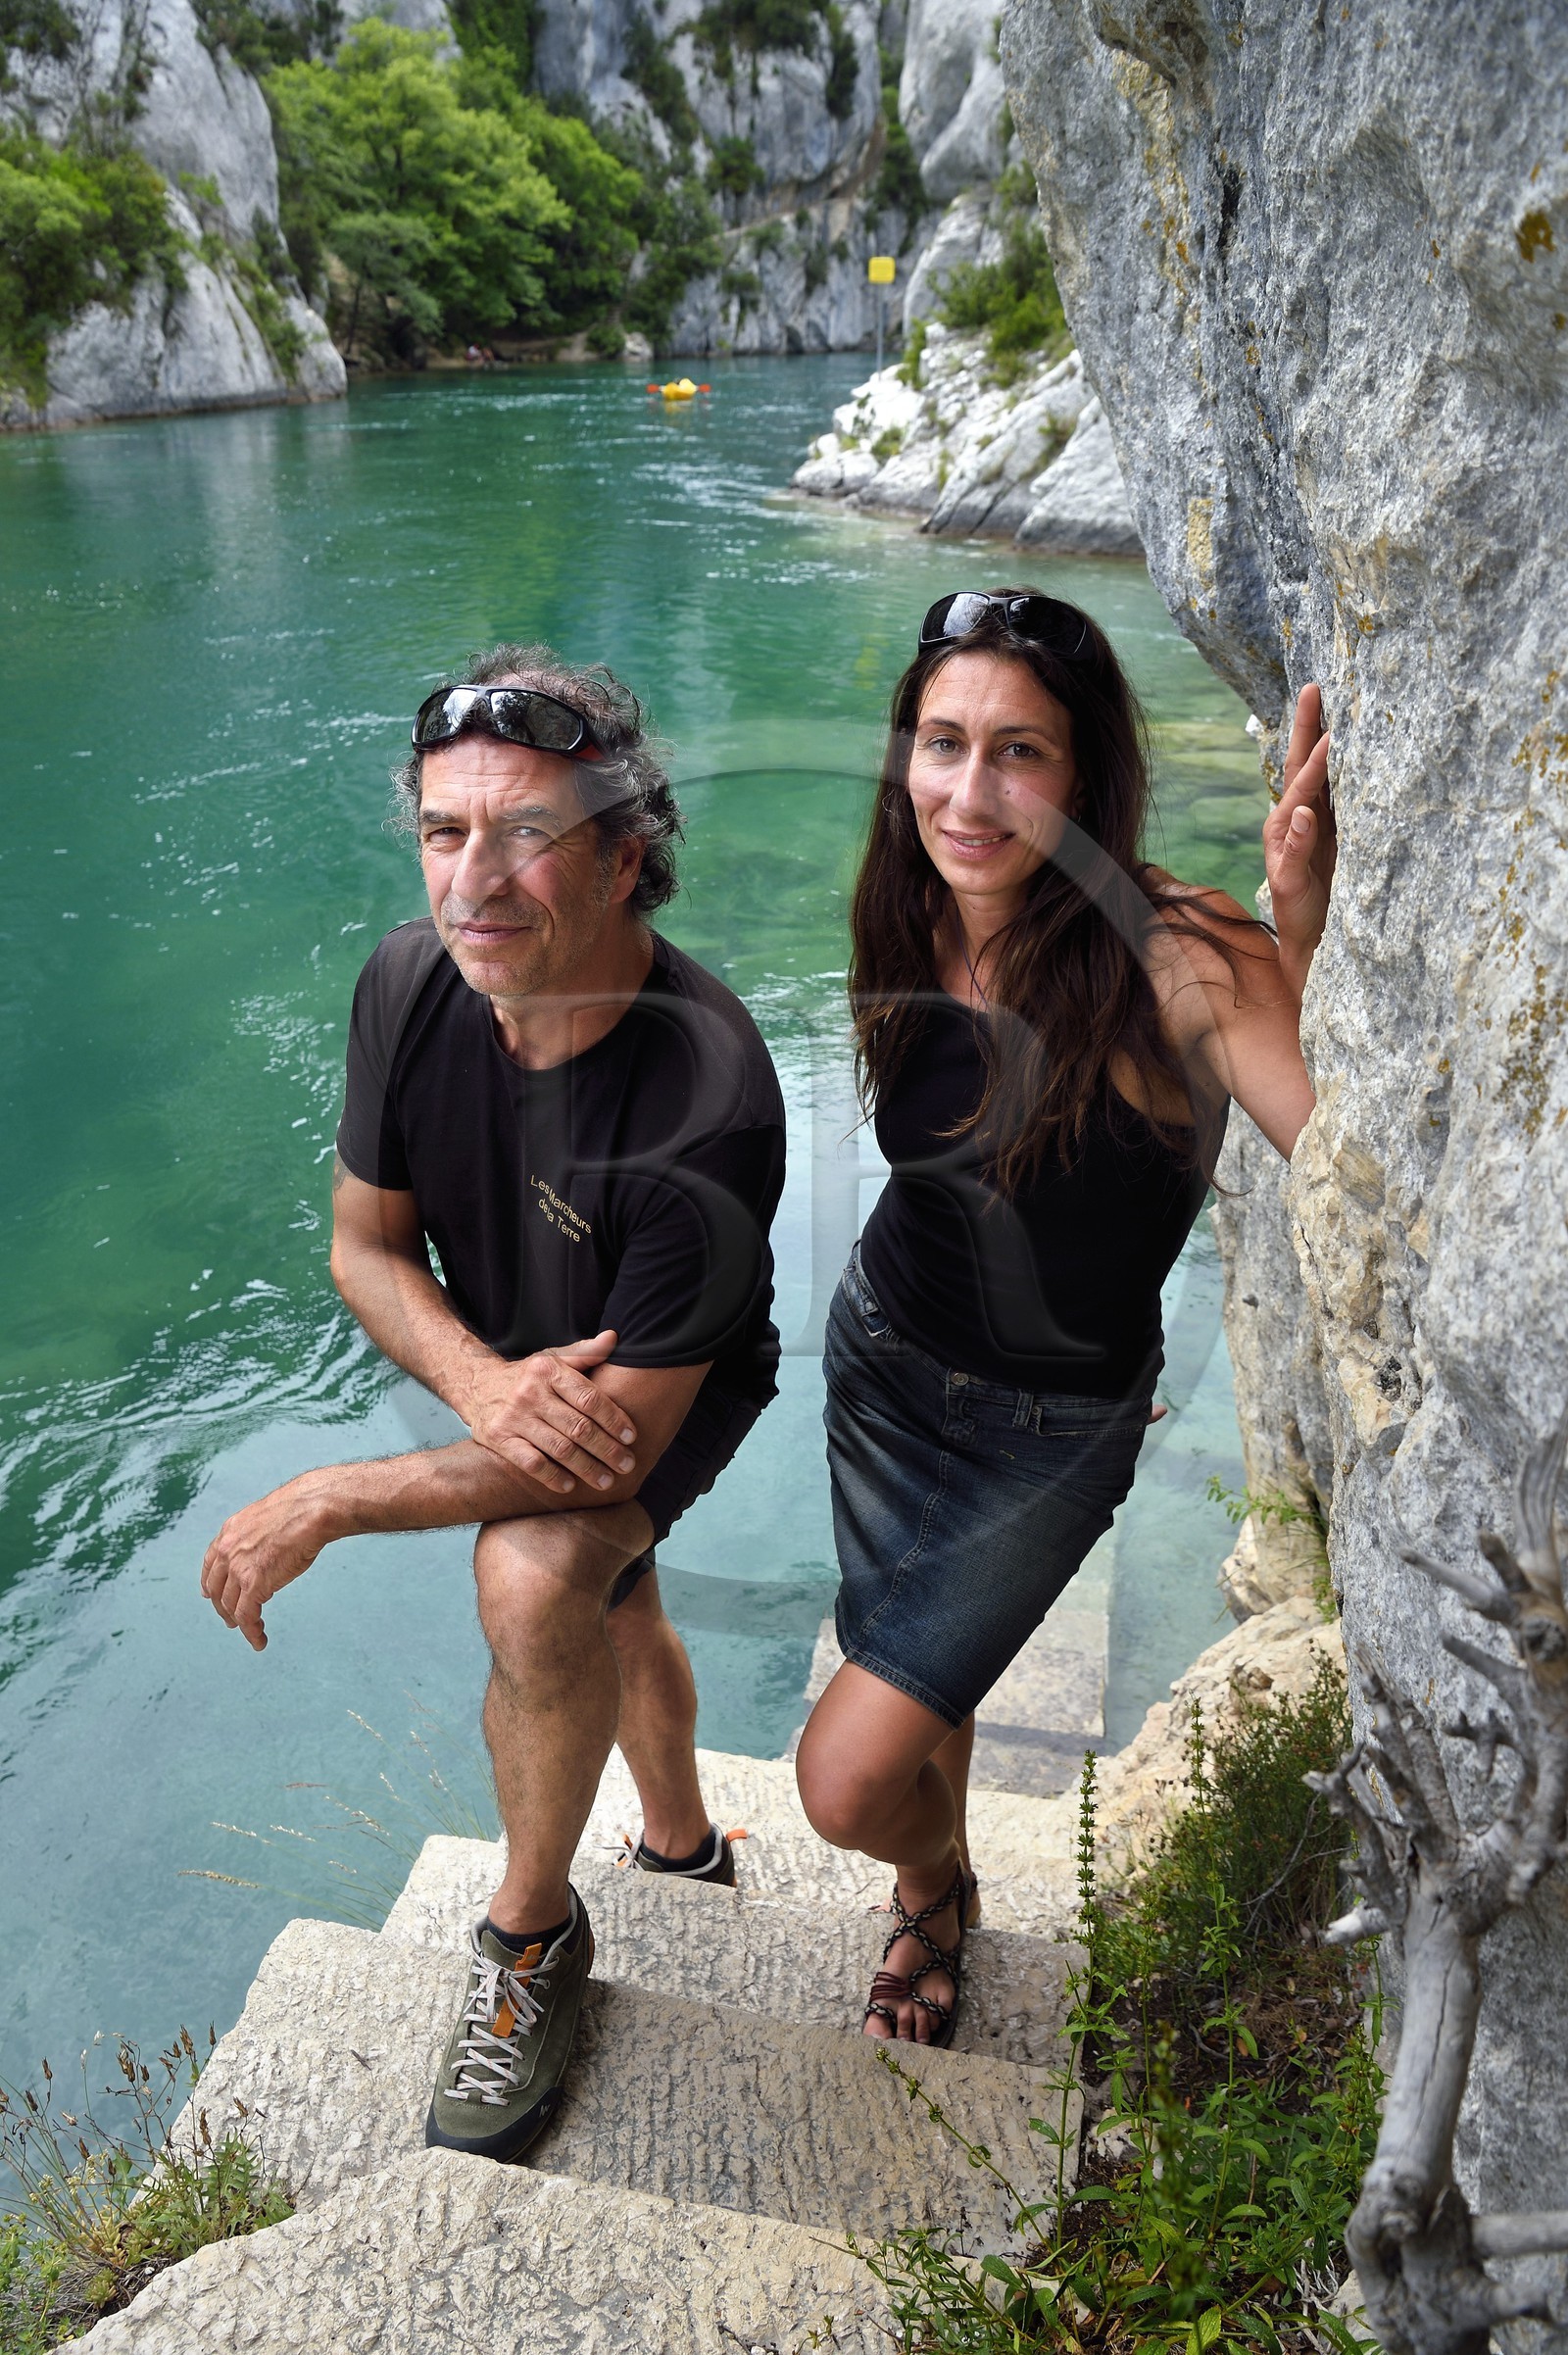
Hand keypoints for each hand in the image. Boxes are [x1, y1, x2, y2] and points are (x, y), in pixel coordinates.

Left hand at [201, 1479, 334, 1651]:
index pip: (210, 1563)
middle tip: (230, 1620)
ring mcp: (239, 1569)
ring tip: (249, 1631)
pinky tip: (259, 1640)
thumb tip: (266, 1547)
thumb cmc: (300, 1510)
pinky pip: (247, 1616)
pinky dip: (252, 1632)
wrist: (310, 1509)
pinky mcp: (255, 1585)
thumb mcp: (267, 1518)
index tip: (209, 1594)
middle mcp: (227, 1551)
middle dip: (221, 1607)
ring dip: (238, 1622)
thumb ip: (257, 1535)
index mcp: (229, 1532)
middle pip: (216, 1588)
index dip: (209, 1582)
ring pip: (230, 1605)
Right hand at [457, 1329, 638, 1494]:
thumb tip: (614, 1338)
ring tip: (607, 1481)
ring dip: (587, 1468)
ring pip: (559, 1449)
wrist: (477, 1386)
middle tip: (627, 1465)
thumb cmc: (527, 1376)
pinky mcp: (499, 1439)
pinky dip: (552, 1476)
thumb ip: (585, 1352)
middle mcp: (530, 1393)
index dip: (614, 1419)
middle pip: (578, 1427)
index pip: (589, 1398)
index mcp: (547, 1371)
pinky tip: (570, 1486)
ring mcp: (513, 1417)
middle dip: (607, 1449)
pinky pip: (531, 1463)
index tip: (631, 1437)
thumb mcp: (553, 1359)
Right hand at [1263, 683, 1336, 999]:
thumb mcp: (1345, 844)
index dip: (1315, 726)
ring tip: (1324, 744)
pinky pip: (1292, 853)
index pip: (1310, 761)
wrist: (1315, 942)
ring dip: (1308, 775)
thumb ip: (1346, 810)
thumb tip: (1366, 768)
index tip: (1325, 689)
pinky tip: (1304, 815)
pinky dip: (1297, 833)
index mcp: (1308, 812)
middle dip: (1304, 730)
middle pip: (1296, 769)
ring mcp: (1285, 850)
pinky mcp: (1288, 879)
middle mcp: (1290, 823)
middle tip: (1314, 690)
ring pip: (1295, 803)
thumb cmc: (1332, 891)